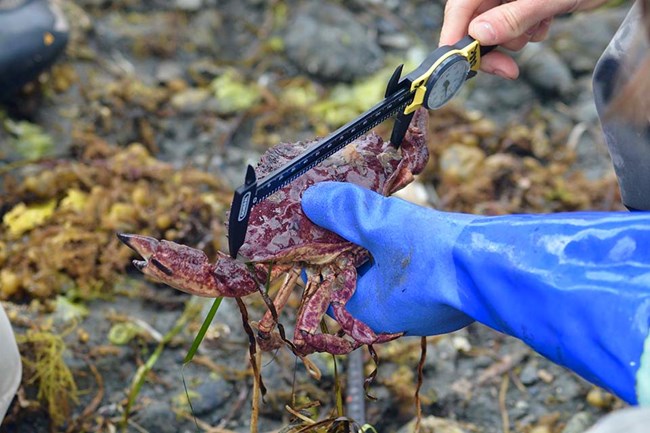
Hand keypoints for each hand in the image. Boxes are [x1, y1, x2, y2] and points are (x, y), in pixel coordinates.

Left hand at [301, 181, 476, 335]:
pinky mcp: (449, 299)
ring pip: (391, 275)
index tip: (322, 224)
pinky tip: (418, 233)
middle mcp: (394, 318)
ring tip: (384, 219)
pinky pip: (417, 275)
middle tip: (354, 216)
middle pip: (359, 277)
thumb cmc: (435, 255)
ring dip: (385, 248)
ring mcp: (426, 311)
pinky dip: (411, 254)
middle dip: (355, 246)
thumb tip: (311, 200)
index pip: (329, 284)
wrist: (502, 268)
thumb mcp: (380, 225)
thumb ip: (344, 212)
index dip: (322, 252)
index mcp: (368, 310)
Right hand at [440, 0, 610, 78]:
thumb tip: (480, 36)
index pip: (459, 8)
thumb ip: (512, 17)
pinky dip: (527, 34)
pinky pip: (513, 28)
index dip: (454, 37)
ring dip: (514, 40)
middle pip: (474, 23)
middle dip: (489, 49)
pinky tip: (544, 23)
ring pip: (494, 30)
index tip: (457, 63)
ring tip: (537, 29)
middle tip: (506, 70)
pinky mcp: (523, 5)